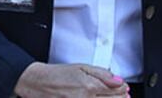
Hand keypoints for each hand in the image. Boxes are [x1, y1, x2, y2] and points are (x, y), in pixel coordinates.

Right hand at [14, 62, 128, 97]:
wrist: (37, 84)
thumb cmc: (58, 75)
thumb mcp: (81, 67)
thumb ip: (102, 74)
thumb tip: (119, 81)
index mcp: (89, 86)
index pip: (116, 91)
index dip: (122, 89)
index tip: (124, 87)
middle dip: (120, 97)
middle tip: (123, 94)